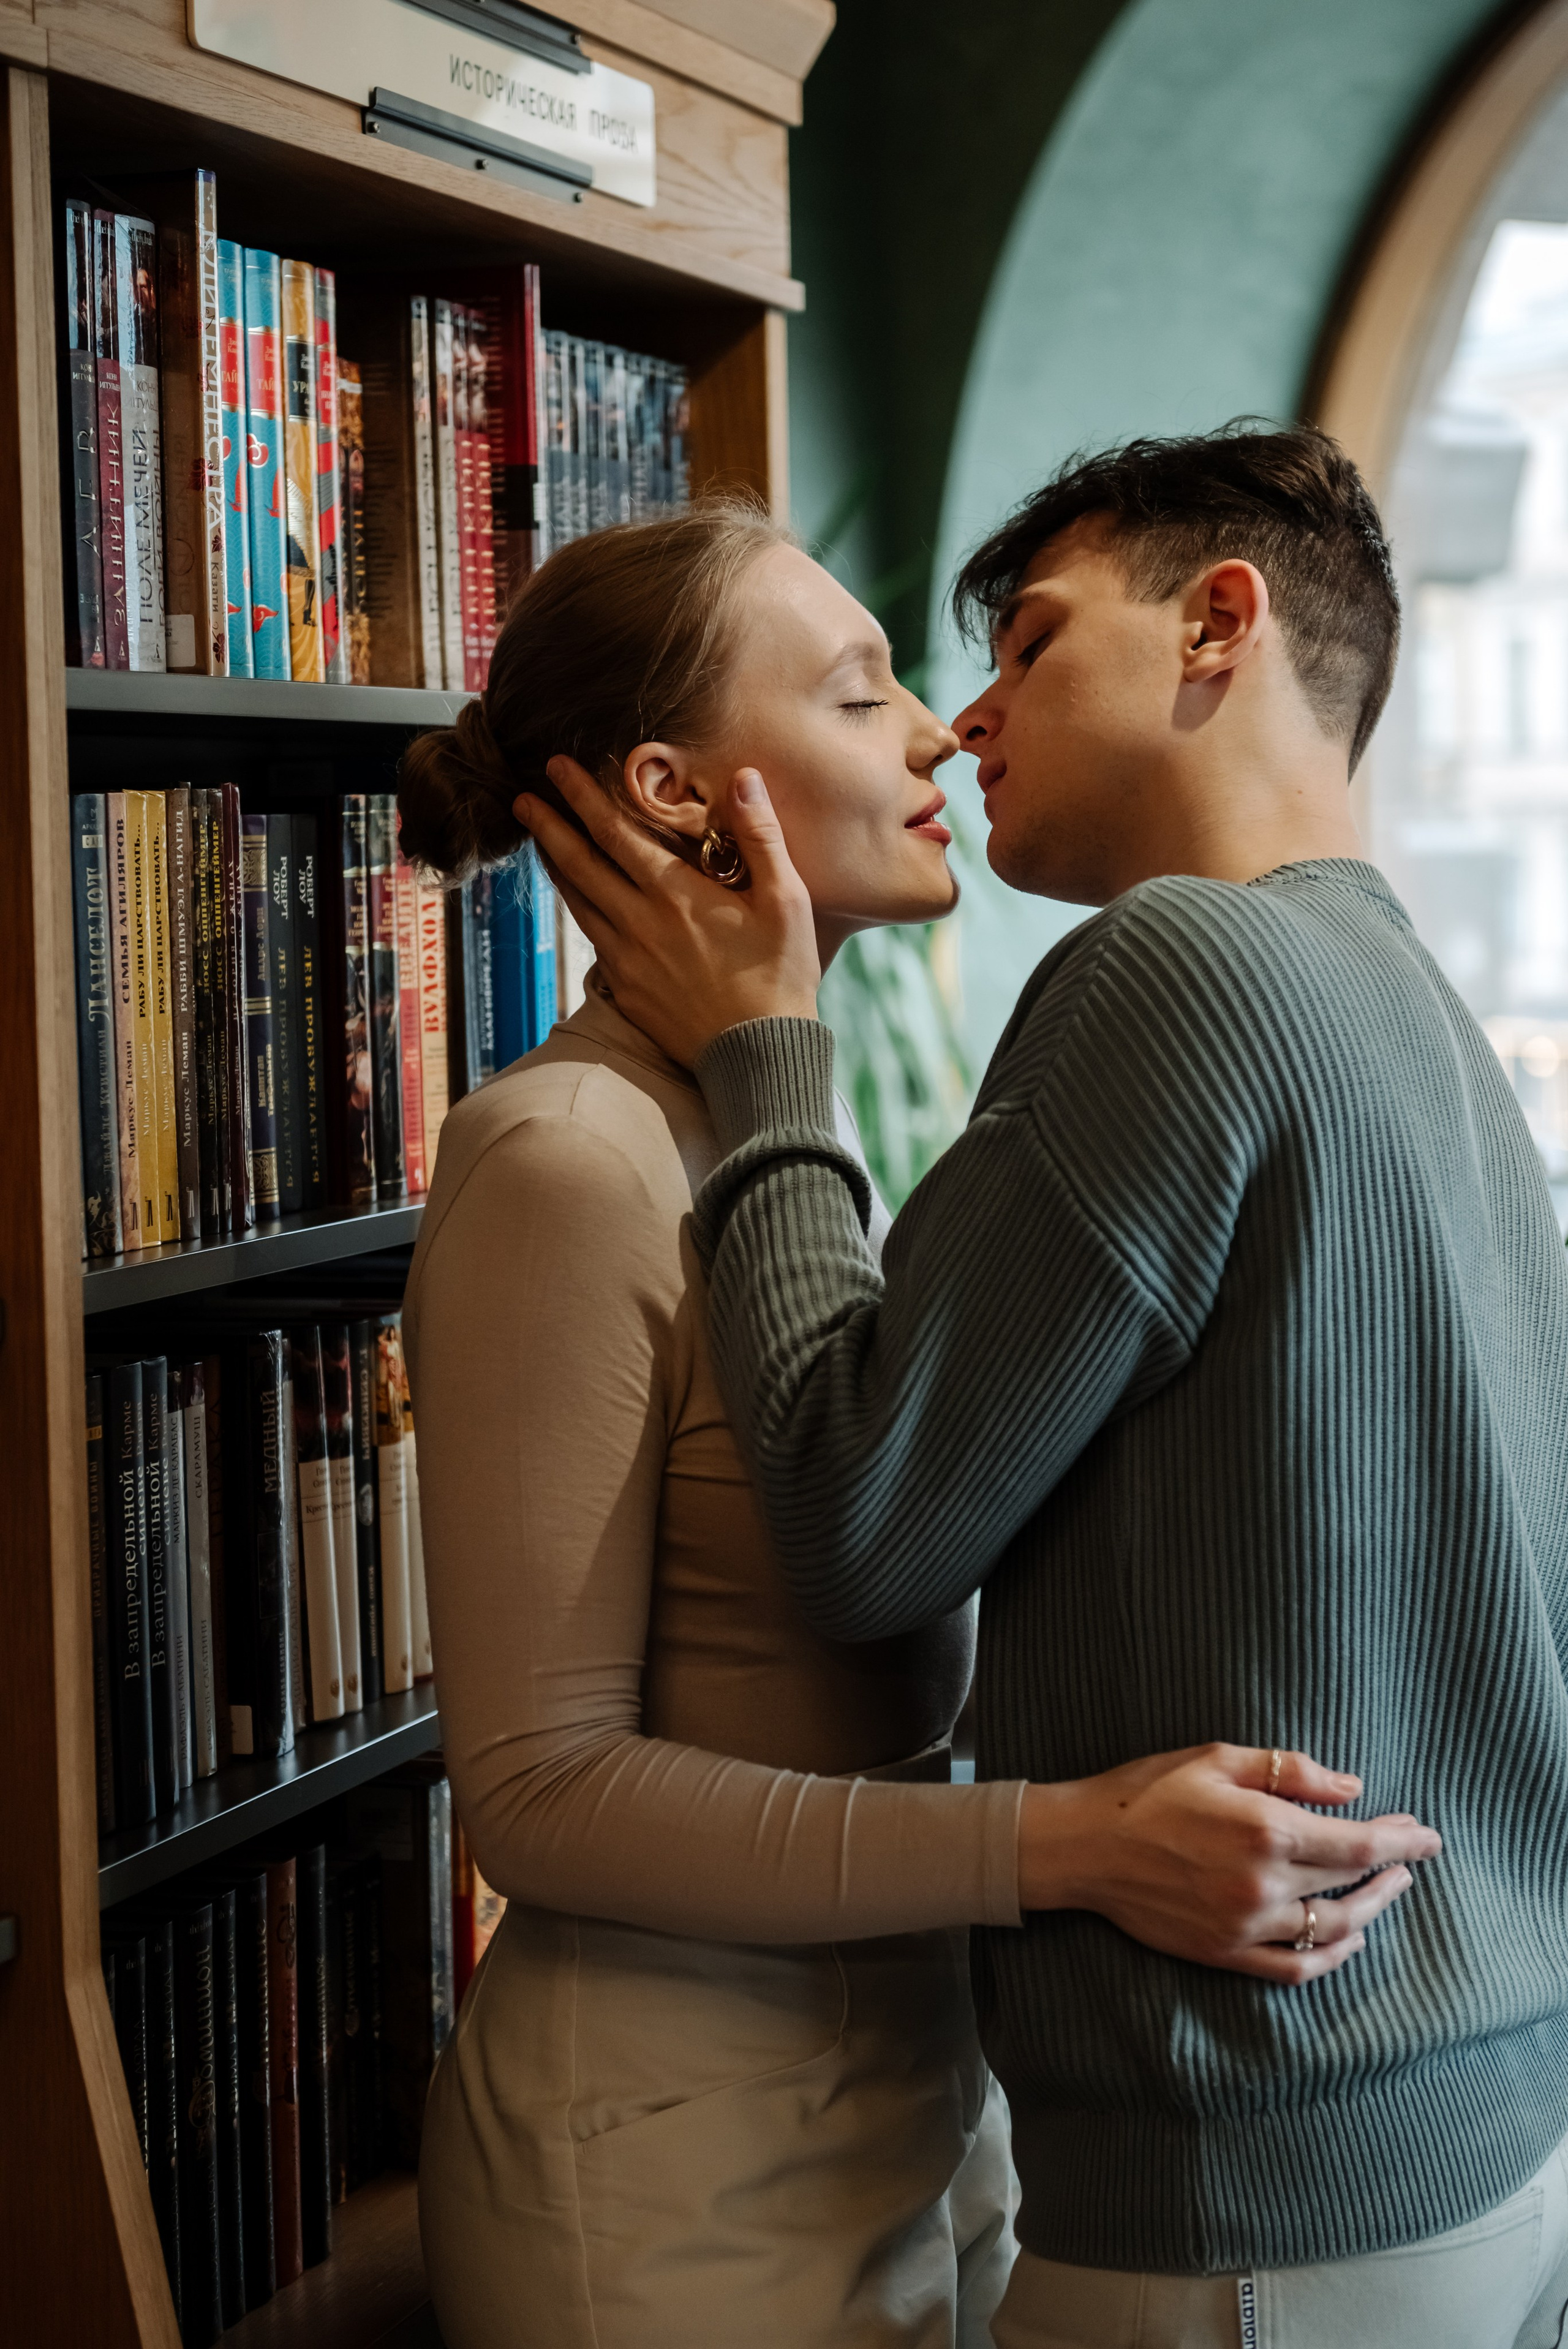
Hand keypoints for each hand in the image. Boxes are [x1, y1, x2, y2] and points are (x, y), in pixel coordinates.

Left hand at [516, 758, 820, 1068]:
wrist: (760, 1057)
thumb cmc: (780, 977)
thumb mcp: (786, 900)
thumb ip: (761, 835)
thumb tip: (744, 778)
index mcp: (674, 894)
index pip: (614, 831)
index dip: (581, 796)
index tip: (556, 767)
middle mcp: (638, 923)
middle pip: (579, 864)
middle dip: (548, 826)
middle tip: (523, 798)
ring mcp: (626, 961)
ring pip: (578, 904)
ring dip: (555, 868)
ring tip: (539, 842)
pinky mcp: (626, 992)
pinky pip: (593, 942)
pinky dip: (579, 913)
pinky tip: (578, 904)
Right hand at [1016, 1743, 1441, 1984]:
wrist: (1084, 1845)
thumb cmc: (1147, 1790)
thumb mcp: (1217, 1758)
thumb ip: (1290, 1771)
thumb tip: (1352, 1789)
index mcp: (1266, 1830)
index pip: (1359, 1844)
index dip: (1401, 1840)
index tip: (1428, 1835)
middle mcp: (1263, 1884)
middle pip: (1352, 1886)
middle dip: (1391, 1869)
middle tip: (1410, 1855)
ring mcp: (1245, 1926)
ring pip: (1333, 1930)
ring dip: (1370, 1911)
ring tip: (1387, 1891)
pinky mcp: (1225, 1953)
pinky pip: (1296, 1968)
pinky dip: (1331, 1956)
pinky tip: (1347, 1938)